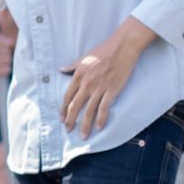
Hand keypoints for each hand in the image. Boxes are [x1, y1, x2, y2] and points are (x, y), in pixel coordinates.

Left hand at [60, 19, 153, 136]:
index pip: (67, 97)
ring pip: (88, 111)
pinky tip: (99, 127)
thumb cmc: (104, 50)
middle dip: (70, 120)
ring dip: (85, 125)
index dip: (63, 109)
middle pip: (75, 107)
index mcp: (78, 76)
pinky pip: (104, 108)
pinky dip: (101, 119)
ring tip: (83, 136)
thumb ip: (72, 66)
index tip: (62, 118)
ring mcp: (99, 88)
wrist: (122, 47)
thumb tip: (61, 69)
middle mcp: (87, 84)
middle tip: (68, 130)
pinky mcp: (112, 91)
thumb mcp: (84, 58)